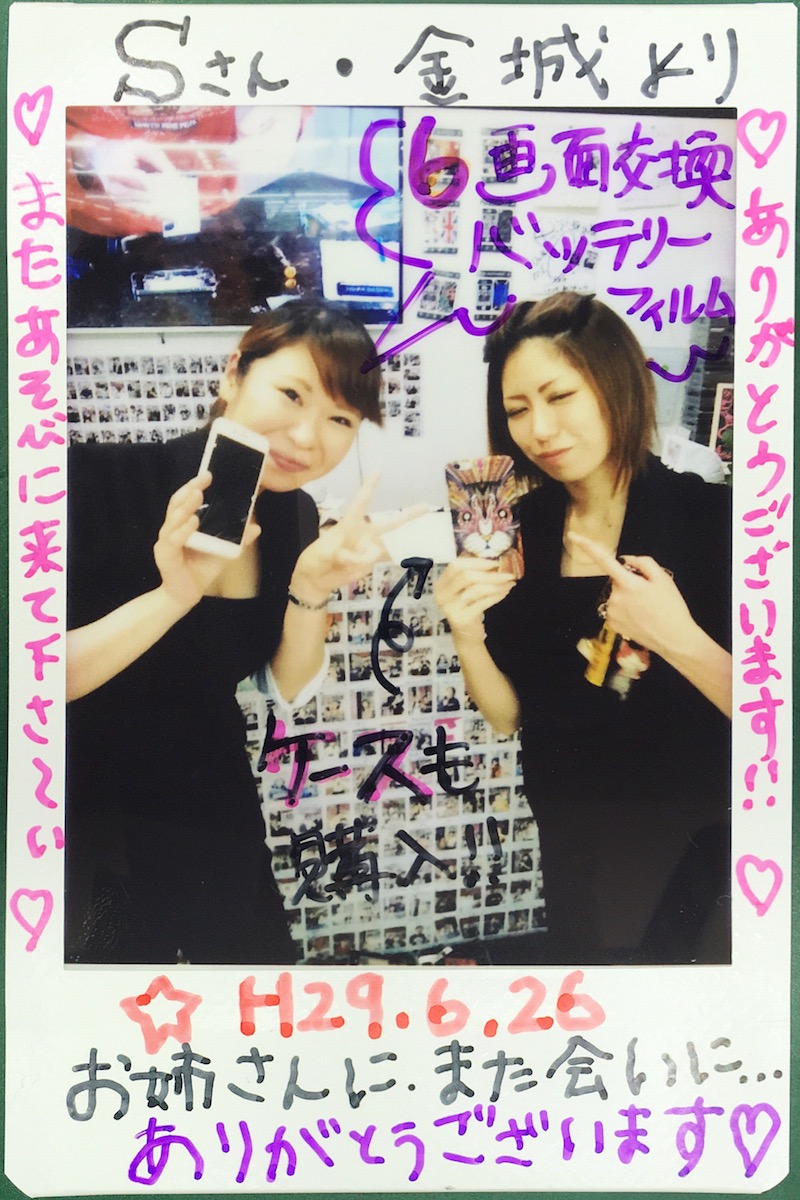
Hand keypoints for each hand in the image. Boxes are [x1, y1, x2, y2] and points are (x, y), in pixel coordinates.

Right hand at [153, 472, 259, 610]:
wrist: (187, 595)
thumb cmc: (201, 569)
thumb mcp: (223, 551)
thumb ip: (237, 538)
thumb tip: (256, 526)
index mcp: (183, 524)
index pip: (185, 500)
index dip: (194, 485)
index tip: (208, 474)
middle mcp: (172, 529)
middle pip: (177, 503)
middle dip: (190, 489)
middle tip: (204, 478)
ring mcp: (166, 541)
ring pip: (173, 519)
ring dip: (186, 505)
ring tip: (198, 494)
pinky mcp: (165, 555)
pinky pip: (173, 540)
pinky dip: (183, 530)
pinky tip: (193, 522)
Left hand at [289, 474, 426, 604]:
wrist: (316, 580)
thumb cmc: (315, 560)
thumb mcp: (323, 554)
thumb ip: (342, 554)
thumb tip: (361, 557)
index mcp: (348, 525)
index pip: (360, 503)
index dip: (369, 487)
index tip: (378, 471)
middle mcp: (362, 534)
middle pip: (389, 524)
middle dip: (408, 515)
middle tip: (427, 506)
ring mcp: (369, 548)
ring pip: (384, 547)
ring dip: (364, 558)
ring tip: (345, 565)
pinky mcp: (371, 562)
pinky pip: (384, 560)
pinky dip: (389, 560)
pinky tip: (375, 562)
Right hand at [434, 555, 516, 640]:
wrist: (465, 634)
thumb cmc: (468, 606)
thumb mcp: (466, 588)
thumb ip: (473, 573)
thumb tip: (492, 557)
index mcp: (441, 583)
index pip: (456, 565)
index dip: (476, 561)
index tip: (494, 561)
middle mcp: (442, 594)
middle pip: (465, 576)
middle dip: (489, 573)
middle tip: (506, 572)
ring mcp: (450, 608)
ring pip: (476, 589)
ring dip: (496, 583)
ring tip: (509, 581)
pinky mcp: (462, 618)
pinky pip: (483, 603)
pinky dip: (496, 595)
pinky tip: (505, 591)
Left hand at [567, 532, 696, 657]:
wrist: (674, 639)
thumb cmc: (672, 607)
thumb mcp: (664, 579)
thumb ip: (644, 563)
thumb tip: (626, 559)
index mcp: (628, 584)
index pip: (604, 560)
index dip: (587, 546)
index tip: (573, 535)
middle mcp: (615, 598)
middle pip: (617, 580)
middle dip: (629, 582)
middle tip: (649, 594)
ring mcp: (611, 612)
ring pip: (616, 595)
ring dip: (627, 597)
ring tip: (646, 608)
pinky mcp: (611, 624)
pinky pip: (615, 609)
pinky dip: (625, 609)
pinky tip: (639, 617)